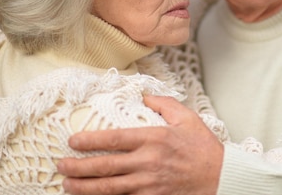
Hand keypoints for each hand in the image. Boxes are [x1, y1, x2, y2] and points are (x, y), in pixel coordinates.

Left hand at [57, 95, 222, 194]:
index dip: (90, 141)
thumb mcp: (187, 118)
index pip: (114, 139)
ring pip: (109, 188)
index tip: (72, 141)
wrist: (221, 178)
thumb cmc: (204, 148)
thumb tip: (144, 95)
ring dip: (85, 188)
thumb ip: (164, 104)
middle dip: (79, 167)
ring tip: (67, 185)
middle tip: (60, 165)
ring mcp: (149, 184)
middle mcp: (148, 162)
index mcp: (154, 138)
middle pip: (105, 166)